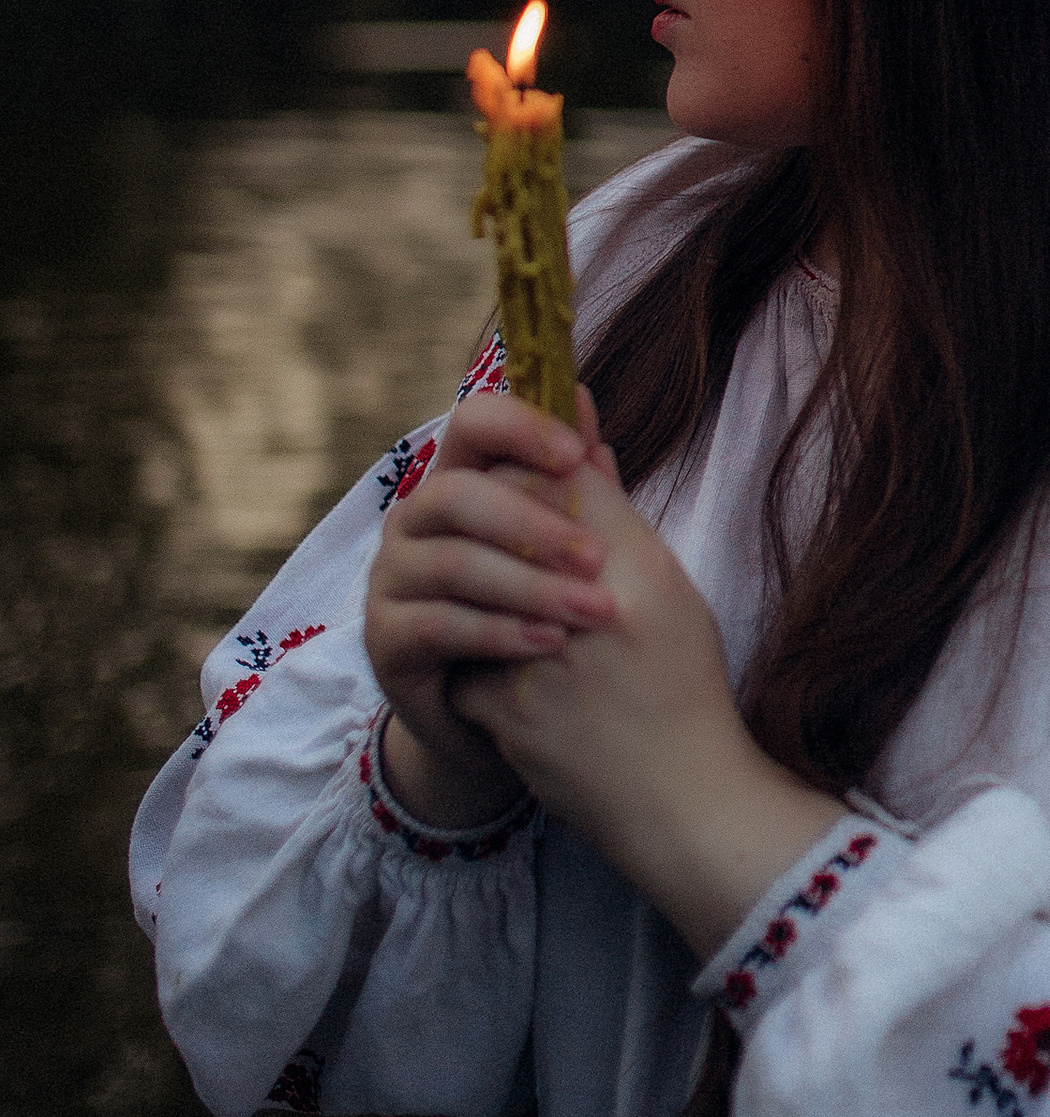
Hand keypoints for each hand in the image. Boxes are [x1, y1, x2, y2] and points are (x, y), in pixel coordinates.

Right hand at [366, 389, 613, 829]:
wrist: (519, 715)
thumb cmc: (549, 613)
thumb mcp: (571, 550)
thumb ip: (577, 483)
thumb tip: (586, 400)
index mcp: (464, 480)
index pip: (472, 423)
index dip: (519, 426)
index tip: (575, 453)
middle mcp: (416, 521)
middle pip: (457, 494)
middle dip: (533, 523)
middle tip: (599, 560)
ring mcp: (392, 579)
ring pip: (454, 563)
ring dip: (530, 585)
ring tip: (592, 612)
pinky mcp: (384, 639)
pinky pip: (438, 624)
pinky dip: (500, 631)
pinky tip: (550, 642)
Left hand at [450, 446, 846, 960]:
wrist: (681, 802)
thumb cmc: (681, 685)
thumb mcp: (667, 589)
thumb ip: (613, 508)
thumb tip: (579, 423)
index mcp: (640, 571)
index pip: (561, 474)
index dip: (538, 461)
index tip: (539, 470)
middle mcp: (589, 609)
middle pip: (510, 525)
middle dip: (502, 530)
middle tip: (516, 552)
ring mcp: (541, 663)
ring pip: (476, 592)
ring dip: (487, 603)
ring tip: (526, 633)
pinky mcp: (504, 714)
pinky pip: (464, 661)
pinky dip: (480, 671)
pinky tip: (516, 694)